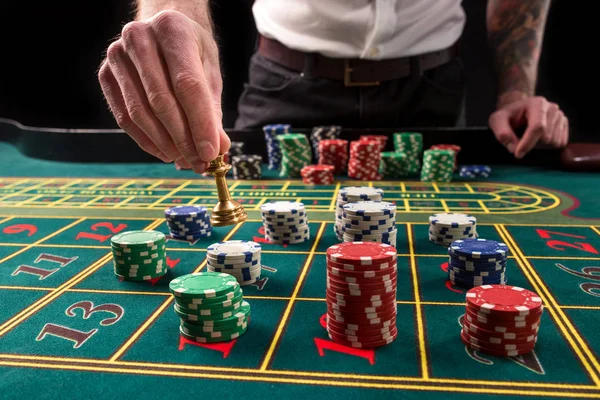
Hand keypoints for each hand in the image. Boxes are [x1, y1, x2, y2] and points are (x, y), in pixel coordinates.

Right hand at [98, 10, 229, 173]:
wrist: (163, 29)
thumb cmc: (191, 50)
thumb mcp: (210, 71)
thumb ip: (213, 109)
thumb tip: (218, 148)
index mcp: (172, 29)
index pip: (187, 85)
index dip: (200, 123)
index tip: (211, 153)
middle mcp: (139, 37)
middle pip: (161, 101)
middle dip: (183, 140)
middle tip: (199, 163)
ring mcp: (117, 55)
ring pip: (140, 113)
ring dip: (165, 144)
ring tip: (185, 161)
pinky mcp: (105, 75)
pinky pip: (125, 117)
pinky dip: (147, 141)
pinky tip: (166, 152)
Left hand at [488, 95, 568, 158]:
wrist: (518, 110)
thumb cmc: (508, 115)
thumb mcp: (497, 120)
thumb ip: (502, 133)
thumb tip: (513, 148)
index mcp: (537, 104)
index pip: (537, 127)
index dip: (528, 143)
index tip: (518, 154)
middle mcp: (552, 108)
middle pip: (546, 137)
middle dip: (532, 144)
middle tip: (520, 139)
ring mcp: (560, 116)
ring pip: (554, 141)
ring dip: (540, 145)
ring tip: (529, 136)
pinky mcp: (564, 124)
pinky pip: (560, 142)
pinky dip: (548, 146)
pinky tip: (539, 138)